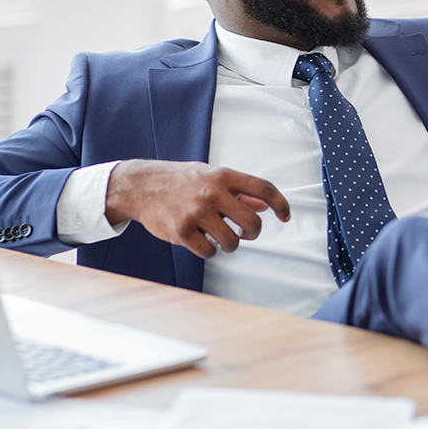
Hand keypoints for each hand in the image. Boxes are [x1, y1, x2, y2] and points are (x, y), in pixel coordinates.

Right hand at [105, 160, 290, 258]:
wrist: (141, 186)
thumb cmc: (181, 181)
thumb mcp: (211, 177)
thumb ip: (239, 192)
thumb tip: (265, 206)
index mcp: (224, 176)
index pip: (264, 188)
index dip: (281, 204)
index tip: (286, 216)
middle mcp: (212, 193)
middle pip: (253, 224)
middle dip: (253, 234)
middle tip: (245, 234)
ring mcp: (197, 213)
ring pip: (232, 242)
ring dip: (230, 245)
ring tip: (220, 237)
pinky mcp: (182, 231)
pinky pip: (209, 252)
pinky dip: (210, 251)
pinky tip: (202, 241)